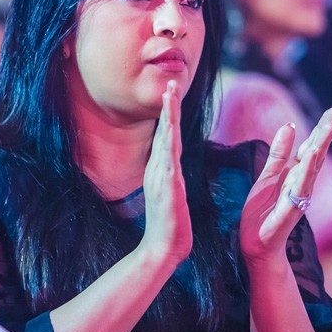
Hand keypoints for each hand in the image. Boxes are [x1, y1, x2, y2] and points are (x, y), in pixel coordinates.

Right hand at [139, 80, 191, 266]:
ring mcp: (162, 179)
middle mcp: (159, 169)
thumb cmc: (170, 223)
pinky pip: (169, 166)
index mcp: (161, 169)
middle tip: (171, 82)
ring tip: (170, 98)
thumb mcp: (172, 191)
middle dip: (168, 106)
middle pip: (165, 131)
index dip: (169, 112)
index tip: (171, 91)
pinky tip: (171, 134)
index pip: (166, 134)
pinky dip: (169, 148)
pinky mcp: (168, 191)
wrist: (162, 248)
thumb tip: (172, 162)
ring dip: (168, 119)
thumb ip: (171, 175)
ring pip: (165, 142)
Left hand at [240, 107, 331, 266]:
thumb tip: (290, 125)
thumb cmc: (262, 214)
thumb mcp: (267, 177)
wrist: (256, 247)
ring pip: (311, 169)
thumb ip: (279, 154)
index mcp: (296, 175)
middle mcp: (301, 185)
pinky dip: (305, 173)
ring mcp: (297, 198)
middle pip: (317, 154)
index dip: (323, 128)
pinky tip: (309, 157)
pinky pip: (298, 190)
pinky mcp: (288, 213)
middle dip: (327, 132)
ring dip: (320, 147)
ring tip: (330, 126)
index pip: (312, 147)